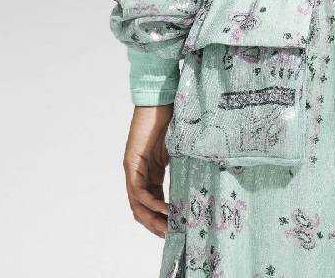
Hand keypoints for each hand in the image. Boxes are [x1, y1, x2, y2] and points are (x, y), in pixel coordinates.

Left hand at [123, 105, 172, 236]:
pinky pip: (139, 191)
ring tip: (167, 229)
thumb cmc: (171, 118)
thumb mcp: (179, 149)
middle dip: (156, 224)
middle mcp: (139, 173)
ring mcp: (133, 170)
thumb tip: (203, 178)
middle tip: (171, 236)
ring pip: (138, 204)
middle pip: (142, 208)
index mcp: (150, 172)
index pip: (153, 201)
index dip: (162, 216)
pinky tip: (164, 209)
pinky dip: (151, 203)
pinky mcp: (131, 164)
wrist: (160, 99)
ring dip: (152, 219)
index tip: (177, 226)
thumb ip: (183, 165)